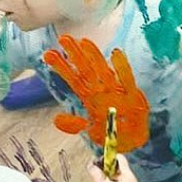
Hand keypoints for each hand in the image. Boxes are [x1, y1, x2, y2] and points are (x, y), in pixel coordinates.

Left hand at [43, 35, 147, 151]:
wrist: (132, 143)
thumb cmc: (112, 132)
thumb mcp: (90, 131)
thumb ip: (74, 124)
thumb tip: (56, 119)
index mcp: (90, 98)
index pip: (74, 79)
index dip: (62, 67)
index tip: (48, 54)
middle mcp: (102, 91)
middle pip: (86, 70)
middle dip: (75, 55)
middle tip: (63, 38)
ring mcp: (116, 91)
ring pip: (103, 70)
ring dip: (94, 56)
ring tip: (83, 41)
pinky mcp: (132, 96)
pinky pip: (126, 80)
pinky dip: (122, 67)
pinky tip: (115, 53)